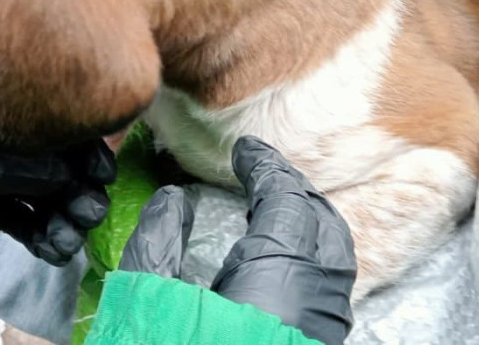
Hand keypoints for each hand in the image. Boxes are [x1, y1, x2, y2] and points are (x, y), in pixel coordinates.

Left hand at [0, 138, 115, 266]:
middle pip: (58, 168)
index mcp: (5, 112)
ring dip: (61, 221)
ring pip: (42, 199)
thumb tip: (67, 177)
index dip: (86, 152)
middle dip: (76, 194)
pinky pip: (19, 220)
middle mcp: (7, 142)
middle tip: (90, 215)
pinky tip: (54, 253)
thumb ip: (20, 166)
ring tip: (68, 242)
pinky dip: (37, 237)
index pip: (58, 129)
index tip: (103, 175)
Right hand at [119, 136, 355, 344]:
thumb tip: (175, 200)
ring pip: (334, 263)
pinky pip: (325, 293)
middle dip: (295, 191)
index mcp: (274, 287)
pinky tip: (273, 260)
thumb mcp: (144, 303)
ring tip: (267, 208)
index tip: (245, 152)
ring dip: (307, 225)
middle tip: (258, 175)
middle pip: (325, 228)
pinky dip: (307, 260)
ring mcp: (317, 337)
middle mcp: (311, 311)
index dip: (267, 167)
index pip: (289, 203)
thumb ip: (158, 241)